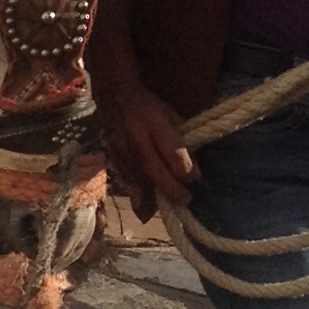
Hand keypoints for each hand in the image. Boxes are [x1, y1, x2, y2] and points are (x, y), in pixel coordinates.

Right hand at [98, 77, 195, 214]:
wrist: (112, 97)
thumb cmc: (148, 104)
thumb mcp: (170, 113)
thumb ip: (183, 138)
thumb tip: (195, 167)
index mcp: (154, 122)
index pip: (172, 150)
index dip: (185, 168)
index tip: (196, 178)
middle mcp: (137, 138)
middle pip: (155, 169)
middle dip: (172, 187)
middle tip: (186, 200)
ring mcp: (121, 150)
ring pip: (139, 178)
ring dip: (156, 196)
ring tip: (170, 207)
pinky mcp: (112, 158)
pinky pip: (126, 180)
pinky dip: (137, 197)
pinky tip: (145, 211)